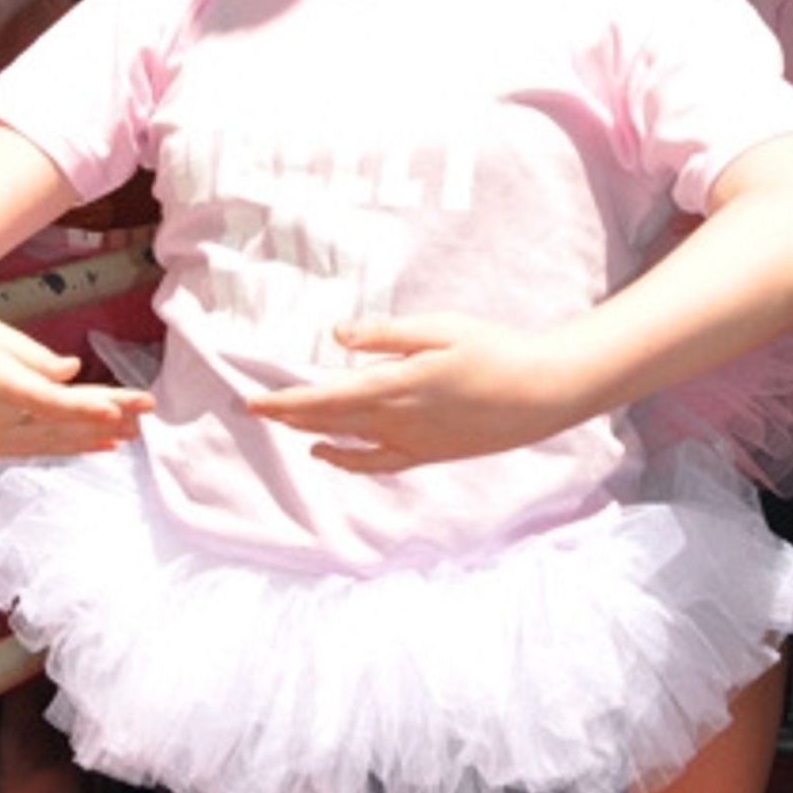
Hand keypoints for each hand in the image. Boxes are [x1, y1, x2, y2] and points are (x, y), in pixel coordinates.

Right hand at [0, 313, 153, 459]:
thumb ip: (30, 355)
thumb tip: (70, 370)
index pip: (47, 401)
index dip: (86, 407)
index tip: (120, 408)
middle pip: (59, 423)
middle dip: (107, 417)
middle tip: (146, 409)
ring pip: (51, 442)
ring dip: (94, 435)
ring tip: (132, 430)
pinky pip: (35, 448)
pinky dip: (68, 445)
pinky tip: (97, 444)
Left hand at [246, 313, 582, 472]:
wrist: (541, 393)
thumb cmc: (494, 351)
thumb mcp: (440, 329)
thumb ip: (386, 334)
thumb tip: (337, 334)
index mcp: (395, 386)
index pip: (325, 397)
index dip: (285, 401)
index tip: (252, 401)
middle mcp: (396, 421)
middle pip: (328, 421)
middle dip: (288, 415)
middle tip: (252, 408)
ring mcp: (412, 442)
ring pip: (346, 441)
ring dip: (310, 432)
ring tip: (282, 423)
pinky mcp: (428, 453)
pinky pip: (375, 463)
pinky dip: (346, 459)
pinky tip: (328, 453)